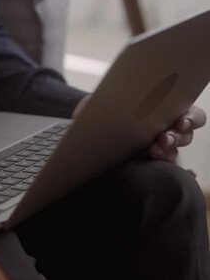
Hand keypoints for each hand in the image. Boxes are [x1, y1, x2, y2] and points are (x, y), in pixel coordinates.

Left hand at [73, 96, 206, 162]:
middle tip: (164, 139)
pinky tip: (178, 176)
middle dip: (178, 137)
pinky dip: (176, 174)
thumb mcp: (97, 103)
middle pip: (185, 135)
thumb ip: (98, 102)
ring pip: (173, 152)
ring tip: (153, 152)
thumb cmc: (98, 112)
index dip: (191, 118)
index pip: (189, 114)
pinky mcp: (149, 164)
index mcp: (161, 111)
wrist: (88, 131)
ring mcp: (157, 148)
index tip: (181, 122)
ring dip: (167, 152)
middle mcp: (164, 129)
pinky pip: (168, 171)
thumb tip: (88, 112)